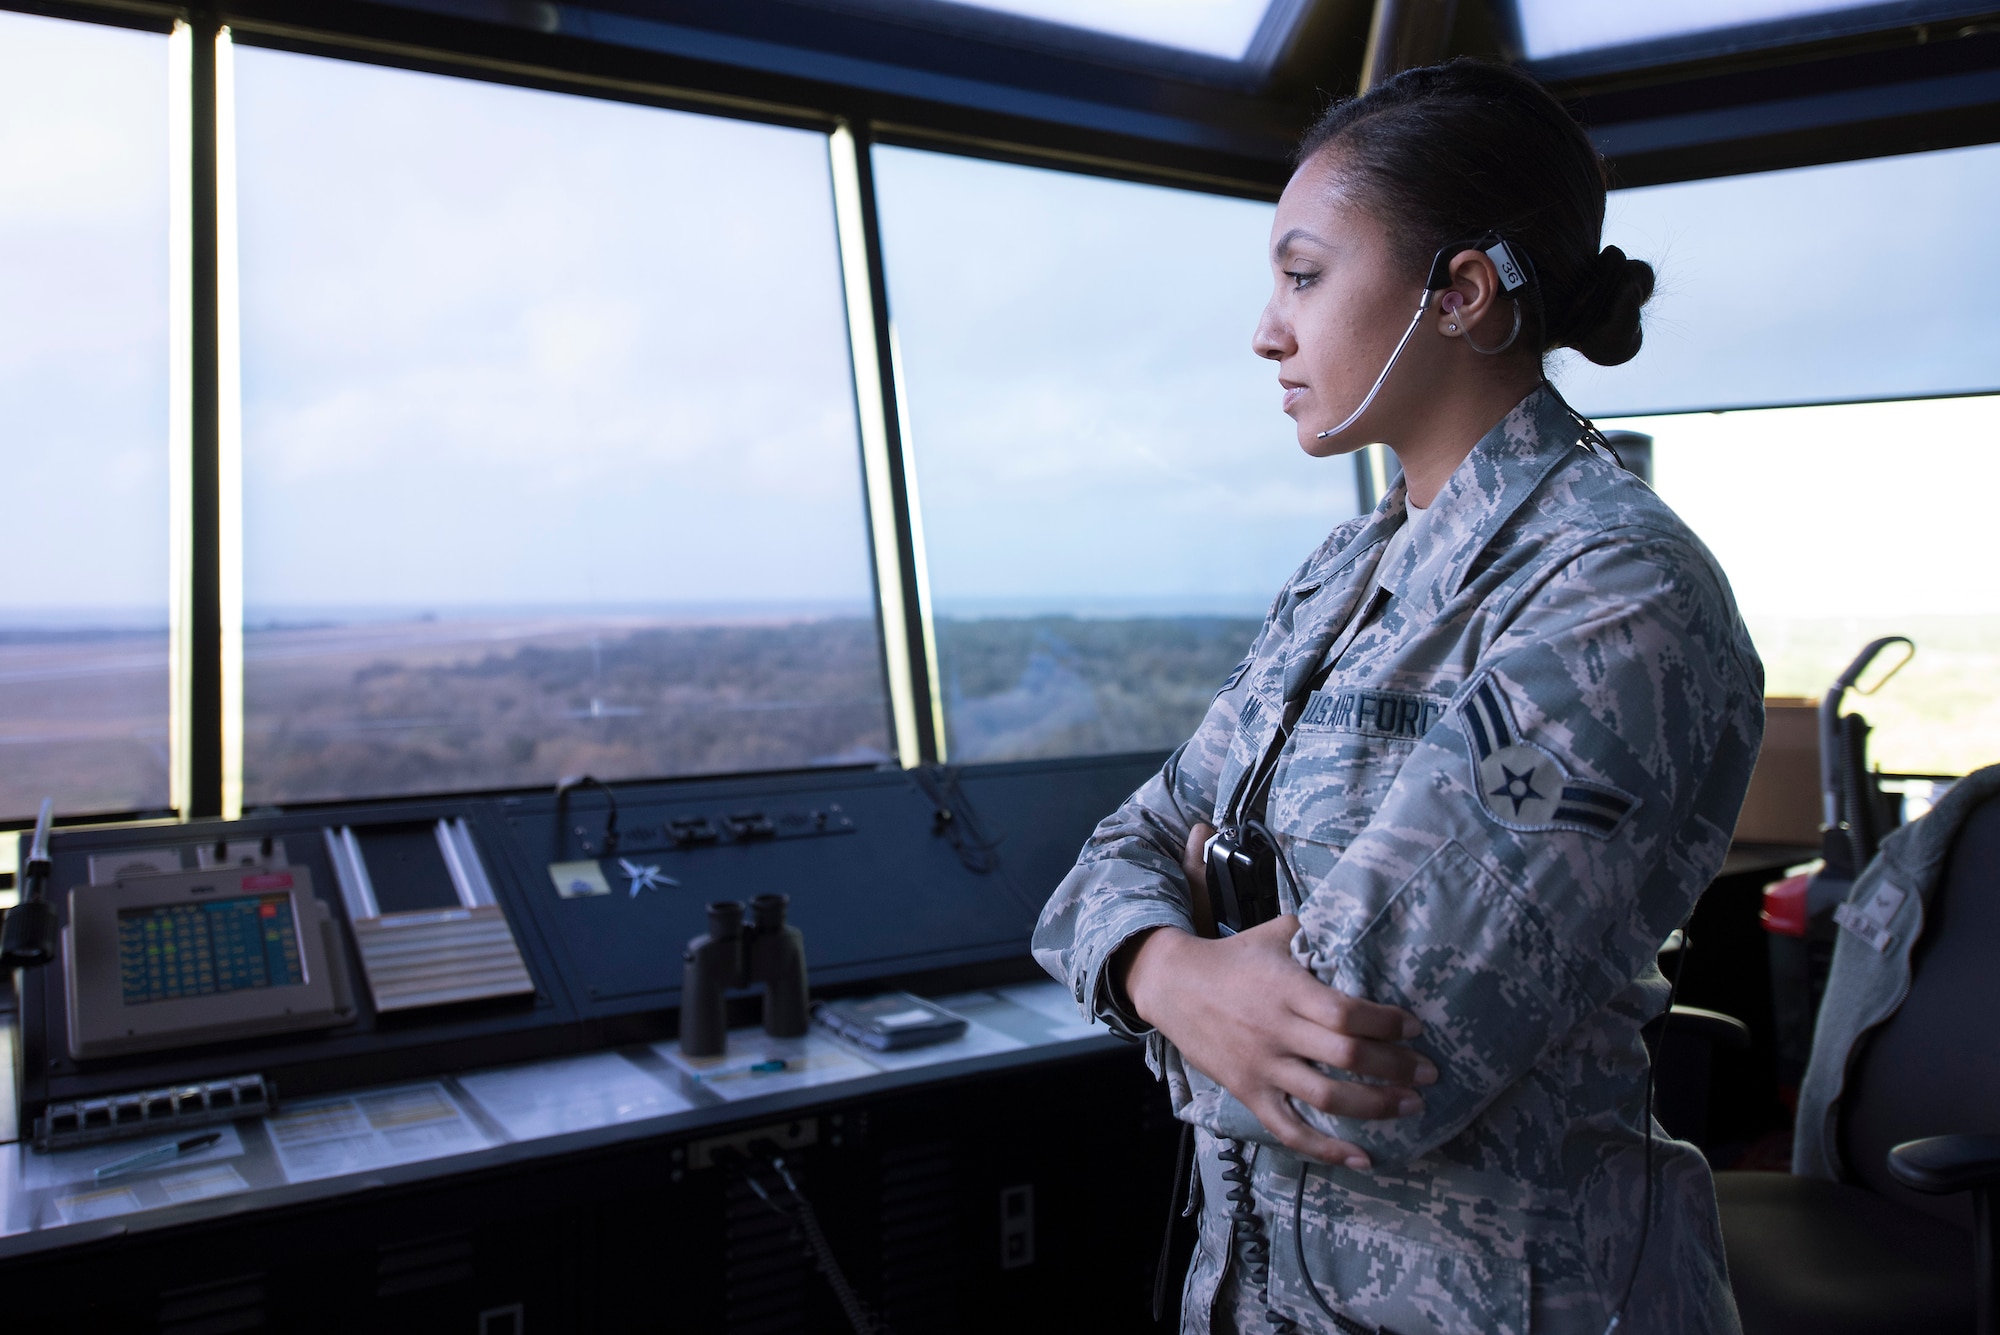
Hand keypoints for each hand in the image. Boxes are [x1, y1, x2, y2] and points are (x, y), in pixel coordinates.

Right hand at [1117, 826, 1436, 1166]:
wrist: (1171, 984)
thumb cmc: (1231, 957)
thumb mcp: (1275, 934)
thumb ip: (1317, 935)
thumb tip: (1362, 928)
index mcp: (1287, 988)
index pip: (1347, 1012)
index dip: (1387, 1023)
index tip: (1414, 1026)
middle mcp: (1276, 1029)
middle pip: (1347, 1056)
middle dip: (1397, 1067)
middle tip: (1430, 1071)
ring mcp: (1262, 1066)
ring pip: (1327, 1097)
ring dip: (1376, 1106)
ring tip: (1411, 1105)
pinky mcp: (1248, 1092)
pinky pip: (1290, 1130)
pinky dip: (1326, 1150)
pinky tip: (1362, 1158)